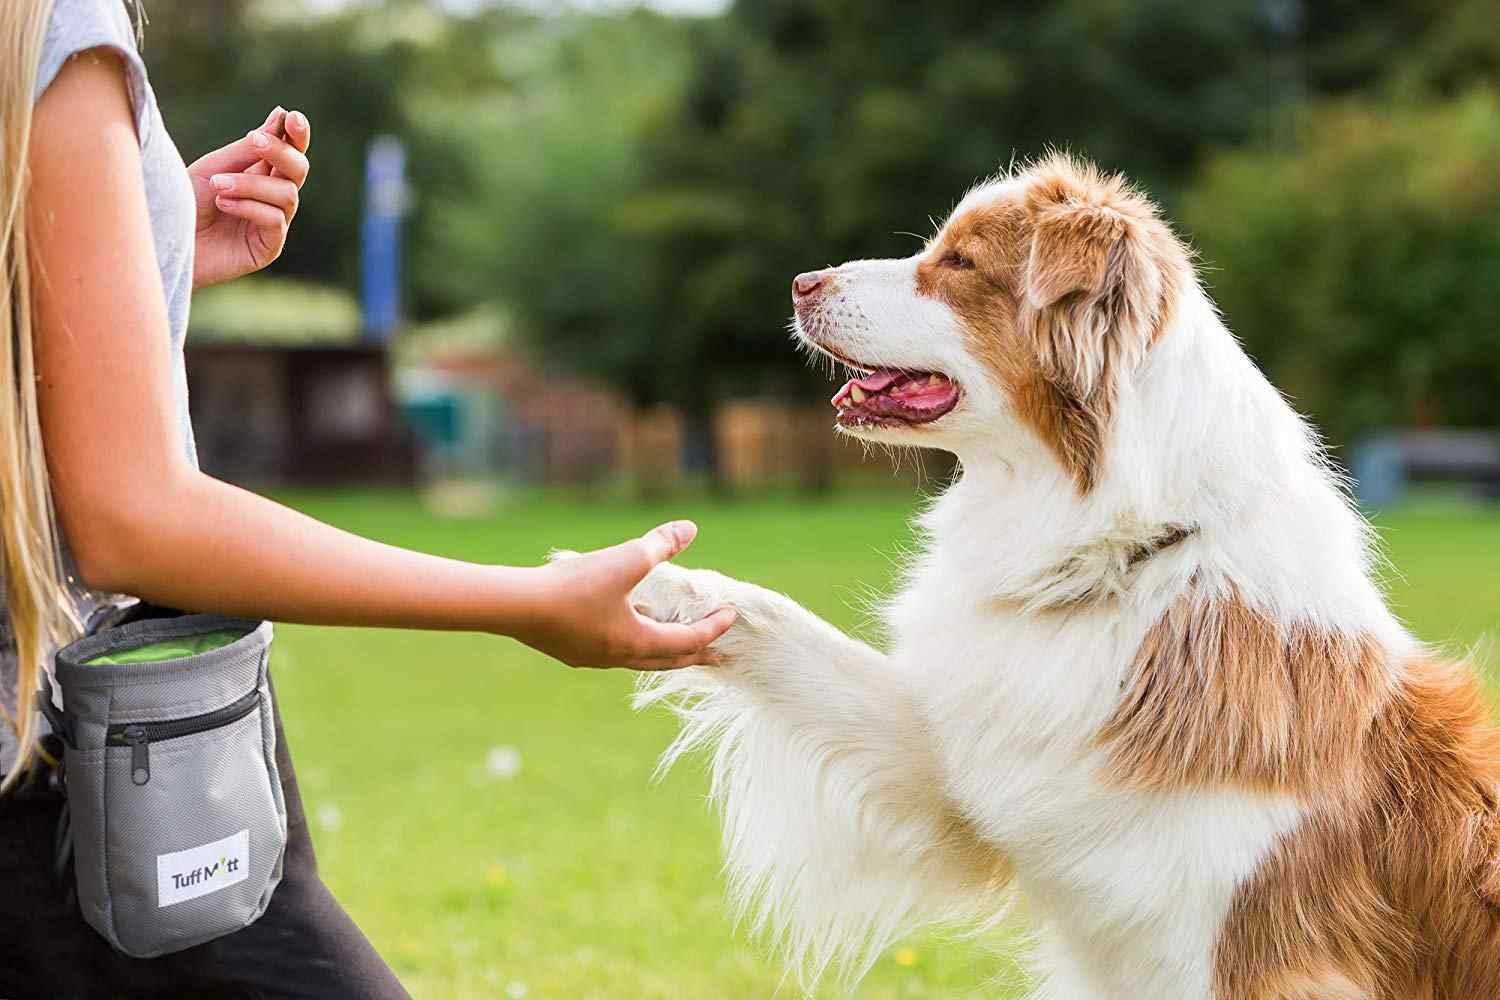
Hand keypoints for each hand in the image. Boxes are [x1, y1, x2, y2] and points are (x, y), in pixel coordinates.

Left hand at [187, 107, 310, 288]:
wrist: (164, 239)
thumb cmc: (183, 201)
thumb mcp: (214, 167)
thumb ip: (248, 148)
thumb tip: (280, 116)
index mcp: (261, 173)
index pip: (291, 151)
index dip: (297, 135)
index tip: (292, 117)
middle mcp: (272, 197)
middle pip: (298, 169)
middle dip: (281, 152)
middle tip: (255, 141)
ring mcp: (273, 223)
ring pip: (287, 194)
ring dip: (251, 184)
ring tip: (217, 186)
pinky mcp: (268, 247)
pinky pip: (275, 220)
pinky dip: (249, 207)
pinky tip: (222, 204)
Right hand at [515, 521, 736, 669]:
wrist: (516, 606)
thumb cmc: (574, 587)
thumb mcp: (625, 559)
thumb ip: (660, 544)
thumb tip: (690, 528)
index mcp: (637, 641)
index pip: (687, 641)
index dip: (713, 628)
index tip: (731, 616)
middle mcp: (618, 657)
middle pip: (667, 661)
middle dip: (695, 655)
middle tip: (718, 657)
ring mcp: (592, 657)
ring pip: (638, 657)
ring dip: (661, 647)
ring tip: (673, 636)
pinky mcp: (571, 650)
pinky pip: (613, 648)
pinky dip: (630, 638)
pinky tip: (624, 619)